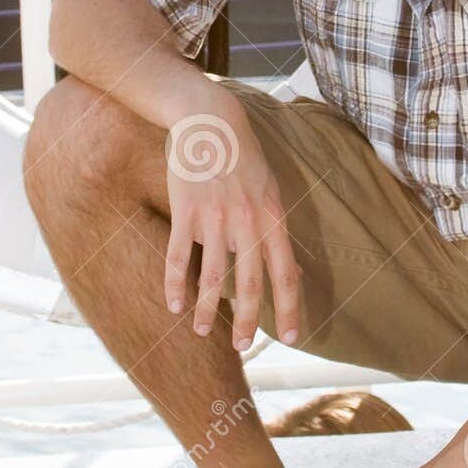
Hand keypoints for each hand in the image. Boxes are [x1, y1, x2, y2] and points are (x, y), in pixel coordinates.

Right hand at [162, 83, 302, 350]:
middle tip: (242, 346)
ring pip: (212, 276)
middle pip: (249, 283)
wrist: (211, 121)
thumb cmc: (245, 160)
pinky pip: (180, 256)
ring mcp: (215, 217)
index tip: (292, 337)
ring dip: (206, 309)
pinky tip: (173, 304)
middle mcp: (247, 222)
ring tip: (200, 331)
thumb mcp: (272, 192)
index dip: (290, 308)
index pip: (286, 274)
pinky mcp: (186, 211)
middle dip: (247, 321)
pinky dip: (175, 284)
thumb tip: (295, 274)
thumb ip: (278, 233)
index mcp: (273, 218)